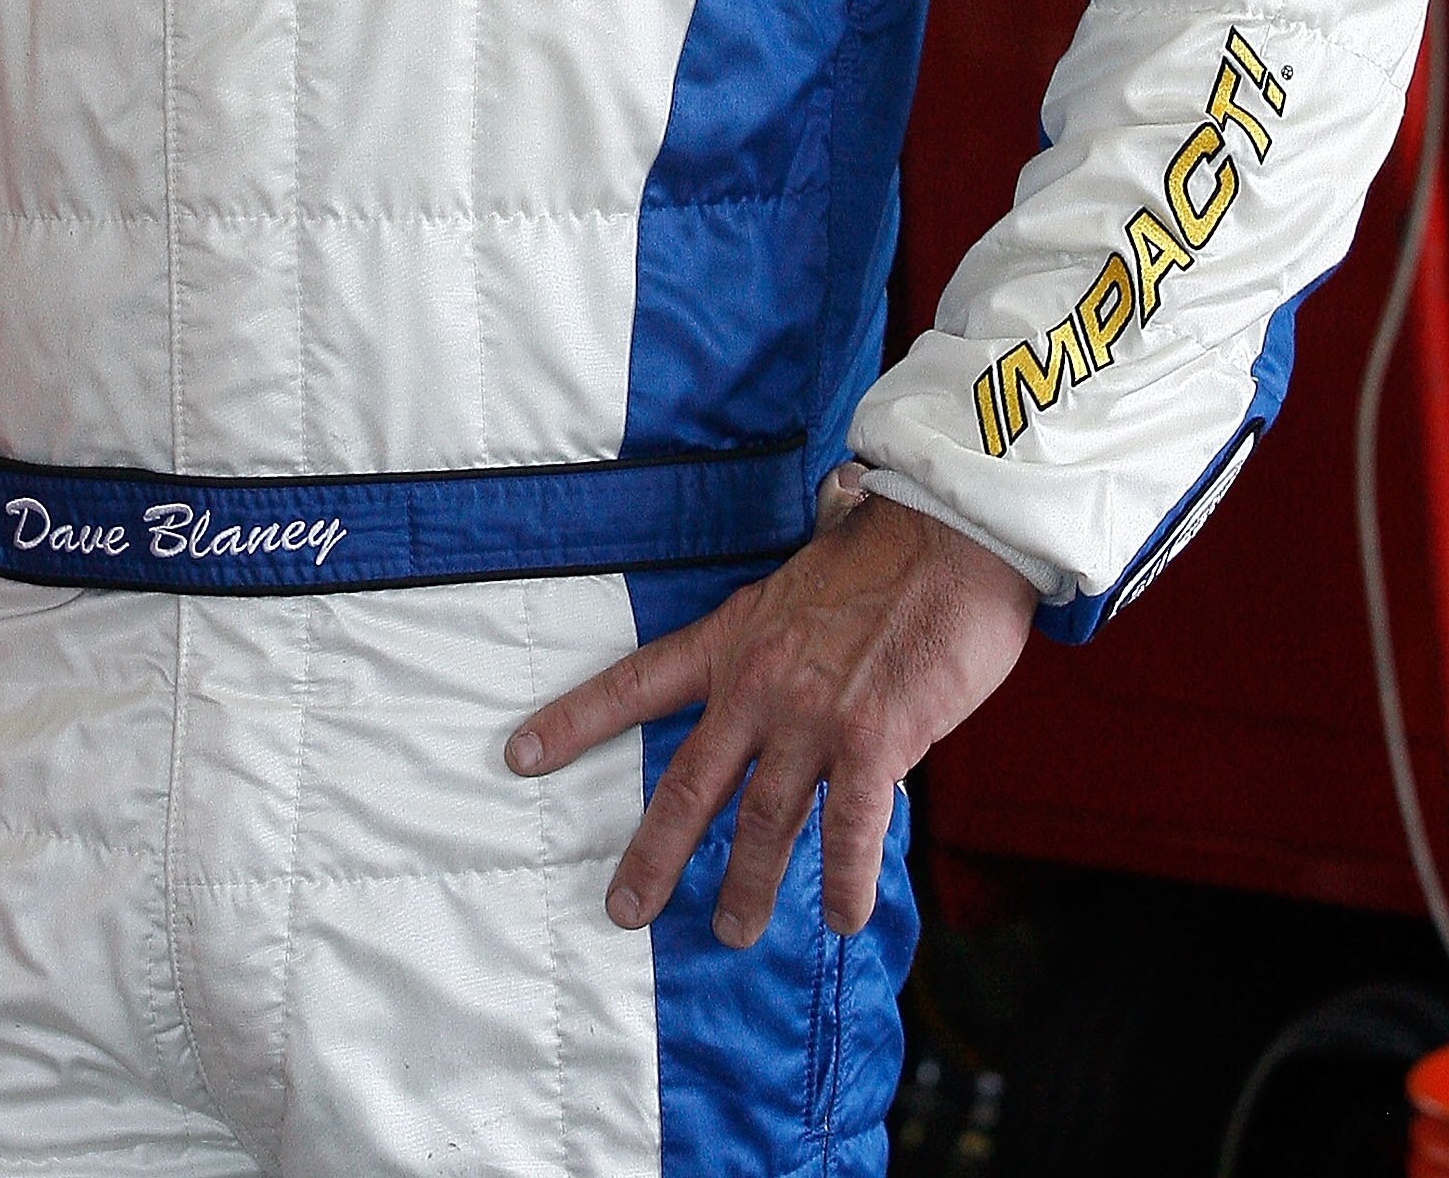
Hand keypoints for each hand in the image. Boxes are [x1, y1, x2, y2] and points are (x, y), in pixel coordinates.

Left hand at [505, 494, 1035, 946]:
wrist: (949, 536)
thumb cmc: (886, 554)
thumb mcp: (800, 583)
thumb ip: (777, 637)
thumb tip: (778, 660)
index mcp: (734, 638)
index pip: (635, 683)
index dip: (573, 721)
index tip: (518, 755)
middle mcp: (759, 683)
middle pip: (688, 785)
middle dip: (653, 856)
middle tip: (624, 909)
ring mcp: (814, 716)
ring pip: (765, 824)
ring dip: (749, 888)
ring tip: (734, 931)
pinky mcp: (875, 741)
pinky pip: (851, 833)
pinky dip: (844, 883)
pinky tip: (841, 917)